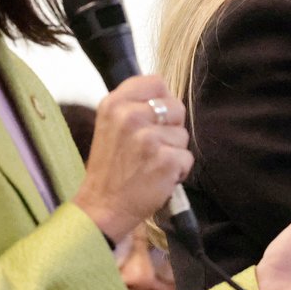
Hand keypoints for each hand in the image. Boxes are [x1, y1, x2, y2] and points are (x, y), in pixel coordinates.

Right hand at [72, 75, 191, 241]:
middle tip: (149, 147)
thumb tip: (165, 95)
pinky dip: (178, 170)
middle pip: (176, 107)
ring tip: (150, 164)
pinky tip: (158, 177)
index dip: (162, 100)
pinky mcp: (166, 160)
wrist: (102, 207)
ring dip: (173, 151)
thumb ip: (134, 105)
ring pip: (183, 135)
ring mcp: (148, 138)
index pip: (156, 82)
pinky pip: (187, 158)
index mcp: (114, 103)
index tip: (153, 118)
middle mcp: (130, 116)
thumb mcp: (110, 125)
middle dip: (171, 128)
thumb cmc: (110, 168)